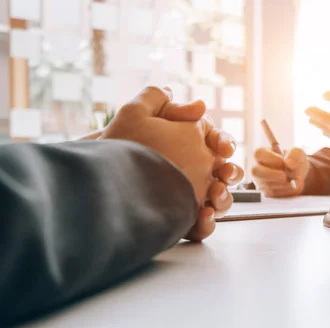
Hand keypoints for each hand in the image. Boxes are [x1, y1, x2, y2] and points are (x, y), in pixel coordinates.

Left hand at [99, 87, 243, 240]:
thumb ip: (159, 101)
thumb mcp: (134, 116)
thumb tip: (188, 99)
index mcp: (184, 146)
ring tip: (212, 196)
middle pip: (222, 173)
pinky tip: (201, 216)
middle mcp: (189, 172)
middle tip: (224, 175)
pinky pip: (202, 225)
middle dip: (230, 173)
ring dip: (223, 198)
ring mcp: (186, 198)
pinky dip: (207, 223)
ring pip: (219, 200)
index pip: (215, 143)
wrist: (100, 185)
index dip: (223, 144)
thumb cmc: (116, 149)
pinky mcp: (180, 223)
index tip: (224, 148)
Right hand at [252, 147, 307, 196]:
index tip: (284, 162)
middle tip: (285, 176)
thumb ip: (295, 154)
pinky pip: (270, 194)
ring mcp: (259, 180)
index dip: (271, 159)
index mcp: (263, 152)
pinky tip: (290, 186)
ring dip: (280, 184)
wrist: (298, 174)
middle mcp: (257, 166)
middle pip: (255, 171)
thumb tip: (289, 164)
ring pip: (263, 184)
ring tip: (292, 180)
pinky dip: (283, 191)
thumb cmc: (294, 160)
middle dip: (272, 175)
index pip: (258, 154)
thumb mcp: (299, 153)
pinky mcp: (265, 191)